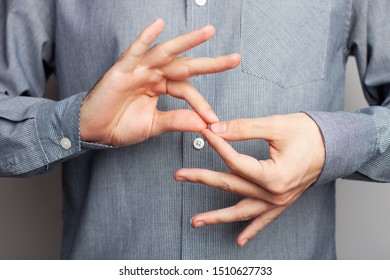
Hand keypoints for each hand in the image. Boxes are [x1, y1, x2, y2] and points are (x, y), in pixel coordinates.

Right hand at [80, 18, 239, 145]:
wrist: (94, 131)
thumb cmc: (121, 125)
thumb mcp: (155, 125)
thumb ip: (177, 121)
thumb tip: (203, 123)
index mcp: (160, 87)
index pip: (187, 89)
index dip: (201, 103)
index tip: (212, 119)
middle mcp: (153, 74)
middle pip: (185, 65)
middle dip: (210, 63)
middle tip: (235, 59)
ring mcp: (138, 70)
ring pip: (166, 52)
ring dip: (187, 42)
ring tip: (208, 32)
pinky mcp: (122, 70)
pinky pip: (135, 51)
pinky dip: (145, 38)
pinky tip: (159, 24)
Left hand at [175, 113, 324, 246]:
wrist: (335, 145)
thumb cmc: (309, 134)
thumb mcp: (275, 126)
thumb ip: (242, 128)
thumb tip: (215, 129)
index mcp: (273, 175)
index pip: (235, 162)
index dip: (217, 146)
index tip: (204, 133)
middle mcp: (275, 194)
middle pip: (231, 186)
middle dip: (202, 179)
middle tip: (179, 175)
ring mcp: (278, 201)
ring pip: (242, 211)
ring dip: (218, 216)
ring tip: (196, 221)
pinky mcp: (282, 202)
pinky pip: (264, 220)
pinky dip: (251, 230)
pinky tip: (240, 240)